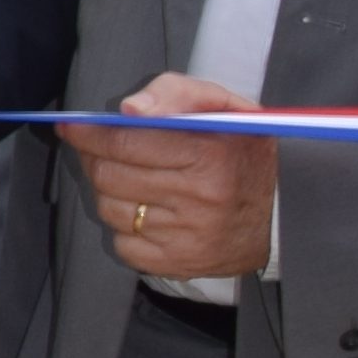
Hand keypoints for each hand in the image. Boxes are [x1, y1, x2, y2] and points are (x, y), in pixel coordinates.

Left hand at [66, 69, 274, 282]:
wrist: (285, 210)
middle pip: (109, 177)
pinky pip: (124, 245)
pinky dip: (125, 228)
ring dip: (110, 192)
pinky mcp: (181, 264)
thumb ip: (174, 93)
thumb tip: (128, 110)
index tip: (71, 126)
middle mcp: (199, 199)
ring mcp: (189, 236)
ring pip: (111, 211)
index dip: (89, 134)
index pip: (125, 143)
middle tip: (98, 150)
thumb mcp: (222, 105)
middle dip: (95, 159)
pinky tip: (147, 212)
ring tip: (131, 180)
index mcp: (209, 154)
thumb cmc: (243, 149)